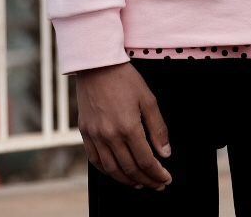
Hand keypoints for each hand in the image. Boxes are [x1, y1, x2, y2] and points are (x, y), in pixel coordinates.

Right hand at [75, 62, 172, 190]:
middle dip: (147, 180)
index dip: (158, 174)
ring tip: (140, 183)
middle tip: (157, 184)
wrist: (96, 65)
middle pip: (130, 169)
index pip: (146, 161)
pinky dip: (107, 171)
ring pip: (112, 169)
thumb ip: (158, 128)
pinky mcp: (85, 133)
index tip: (166, 178)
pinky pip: (95, 160)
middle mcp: (110, 135)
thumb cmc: (124, 78)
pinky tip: (117, 172)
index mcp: (128, 127)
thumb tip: (165, 152)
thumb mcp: (148, 99)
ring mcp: (95, 135)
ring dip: (128, 180)